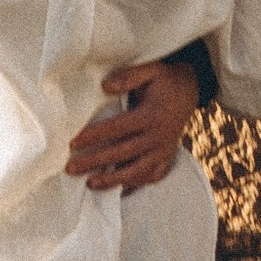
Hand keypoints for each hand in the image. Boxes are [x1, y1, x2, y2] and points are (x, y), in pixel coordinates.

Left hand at [68, 54, 202, 193]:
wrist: (190, 91)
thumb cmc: (164, 80)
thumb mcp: (151, 69)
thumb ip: (128, 76)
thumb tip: (105, 86)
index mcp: (151, 115)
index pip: (117, 128)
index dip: (94, 136)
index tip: (73, 143)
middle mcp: (158, 137)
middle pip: (122, 153)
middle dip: (95, 162)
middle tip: (70, 169)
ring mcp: (164, 150)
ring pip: (137, 171)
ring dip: (113, 180)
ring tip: (90, 184)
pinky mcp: (167, 158)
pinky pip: (152, 177)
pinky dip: (135, 185)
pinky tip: (118, 191)